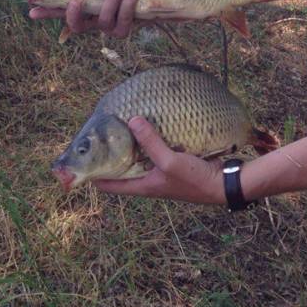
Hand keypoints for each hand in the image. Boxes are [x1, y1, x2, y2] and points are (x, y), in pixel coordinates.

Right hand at [28, 0, 138, 37]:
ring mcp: (110, 26)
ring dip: (109, 2)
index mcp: (85, 6)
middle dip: (73, 15)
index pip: (61, 11)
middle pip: (78, 26)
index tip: (32, 11)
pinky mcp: (126, 28)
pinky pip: (124, 22)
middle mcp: (95, 19)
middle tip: (75, 0)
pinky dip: (127, 6)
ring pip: (104, 22)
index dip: (46, 12)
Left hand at [92, 117, 225, 204]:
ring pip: (139, 160)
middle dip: (112, 156)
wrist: (223, 185)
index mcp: (143, 186)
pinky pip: (156, 154)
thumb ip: (150, 141)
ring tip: (123, 129)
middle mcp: (149, 181)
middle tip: (102, 137)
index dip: (94, 174)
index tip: (83, 159)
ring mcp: (161, 174)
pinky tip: (152, 129)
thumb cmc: (194, 179)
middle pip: (122, 170)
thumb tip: (132, 120)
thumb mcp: (169, 160)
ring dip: (132, 148)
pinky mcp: (174, 165)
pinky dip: (150, 144)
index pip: (109, 185)